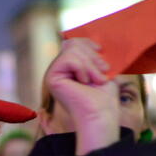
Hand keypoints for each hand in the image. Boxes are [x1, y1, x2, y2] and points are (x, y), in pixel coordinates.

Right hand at [43, 38, 119, 153]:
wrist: (100, 114)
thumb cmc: (104, 97)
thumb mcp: (100, 69)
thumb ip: (90, 54)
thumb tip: (86, 40)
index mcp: (69, 68)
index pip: (73, 43)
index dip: (88, 44)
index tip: (102, 55)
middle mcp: (59, 70)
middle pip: (73, 43)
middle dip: (92, 56)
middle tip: (102, 74)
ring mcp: (54, 73)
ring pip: (71, 50)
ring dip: (90, 65)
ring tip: (96, 80)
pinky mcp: (51, 78)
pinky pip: (68, 59)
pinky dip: (82, 69)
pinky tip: (84, 82)